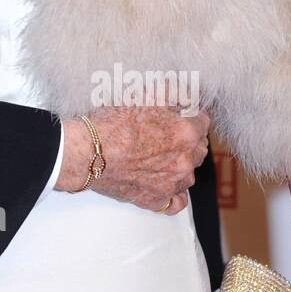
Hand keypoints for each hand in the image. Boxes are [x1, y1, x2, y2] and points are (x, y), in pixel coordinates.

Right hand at [55, 105, 209, 214]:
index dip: (190, 114)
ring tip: (160, 157)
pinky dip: (174, 193)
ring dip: (181, 165)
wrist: (87, 152)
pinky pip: (177, 202)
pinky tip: (164, 182)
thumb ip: (173, 90)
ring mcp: (172, 183)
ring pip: (190, 174)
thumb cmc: (111, 123)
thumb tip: (187, 89)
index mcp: (185, 133)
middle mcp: (184, 160)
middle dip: (188, 140)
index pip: (203, 121)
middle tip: (167, 133)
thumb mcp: (144, 94)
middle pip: (199, 148)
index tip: (180, 113)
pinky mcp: (157, 199)